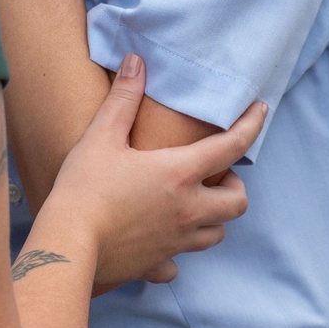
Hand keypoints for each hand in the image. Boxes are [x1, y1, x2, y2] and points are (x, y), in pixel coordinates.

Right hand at [42, 55, 265, 294]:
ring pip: (216, 233)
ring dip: (213, 216)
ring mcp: (175, 242)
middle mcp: (187, 211)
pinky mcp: (157, 265)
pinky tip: (160, 239)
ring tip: (193, 202)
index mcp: (179, 174)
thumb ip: (124, 98)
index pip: (230, 147)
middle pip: (237, 202)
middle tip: (213, 172)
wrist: (67, 244)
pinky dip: (177, 251)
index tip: (261, 110)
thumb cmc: (84, 187)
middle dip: (234, 185)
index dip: (251, 125)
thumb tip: (137, 62)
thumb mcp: (101, 135)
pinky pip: (179, 263)